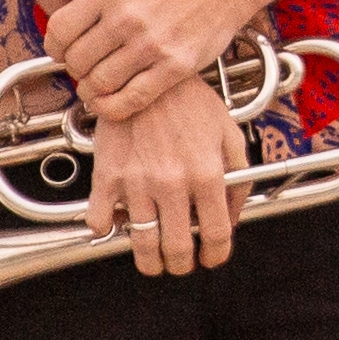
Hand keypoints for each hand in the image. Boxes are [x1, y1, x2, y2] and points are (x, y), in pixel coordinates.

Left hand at [45, 0, 272, 122]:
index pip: (60, 31)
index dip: (54, 45)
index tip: (63, 48)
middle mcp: (128, 18)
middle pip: (77, 61)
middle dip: (74, 67)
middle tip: (84, 64)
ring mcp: (152, 45)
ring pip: (100, 83)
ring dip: (90, 89)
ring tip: (95, 82)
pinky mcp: (174, 68)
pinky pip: (131, 100)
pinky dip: (111, 108)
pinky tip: (107, 101)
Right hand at [90, 78, 246, 276]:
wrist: (148, 74)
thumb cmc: (190, 103)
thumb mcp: (229, 135)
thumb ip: (238, 180)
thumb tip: (232, 219)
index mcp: (207, 174)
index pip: (216, 234)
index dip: (216, 255)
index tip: (211, 258)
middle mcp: (173, 183)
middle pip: (177, 249)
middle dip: (182, 265)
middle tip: (181, 262)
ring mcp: (138, 182)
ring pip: (142, 244)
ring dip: (150, 261)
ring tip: (154, 258)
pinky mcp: (108, 175)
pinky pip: (100, 221)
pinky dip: (107, 231)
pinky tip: (118, 224)